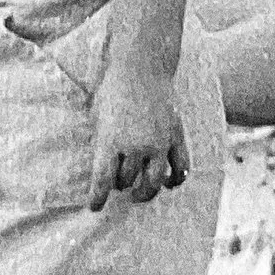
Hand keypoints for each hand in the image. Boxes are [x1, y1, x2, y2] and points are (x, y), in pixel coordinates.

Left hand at [86, 62, 187, 211]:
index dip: (97, 198)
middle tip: (118, 185)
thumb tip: (102, 167)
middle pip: (127, 181)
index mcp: (110, 140)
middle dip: (120, 186)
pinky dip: (175, 181)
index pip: (102, 180)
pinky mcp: (175, 136)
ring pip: (154, 181)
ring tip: (139, 194)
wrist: (142, 67)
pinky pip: (180, 168)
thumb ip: (101, 142)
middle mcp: (135, 145)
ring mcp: (158, 142)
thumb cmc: (113, 89)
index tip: (94, 207)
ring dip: (145, 191)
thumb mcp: (97, 116)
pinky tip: (169, 184)